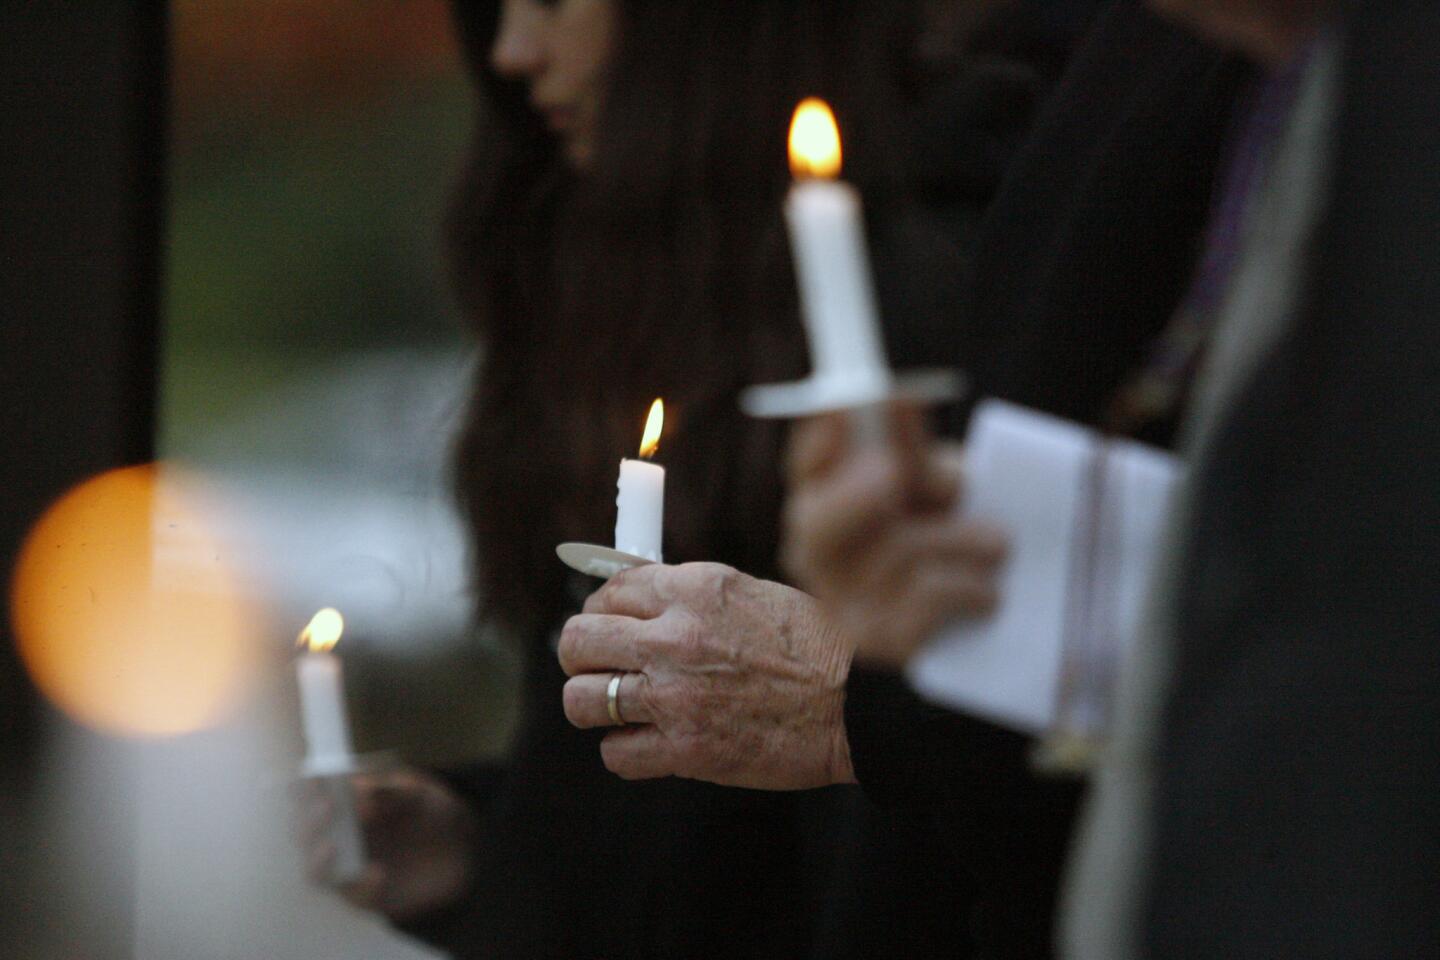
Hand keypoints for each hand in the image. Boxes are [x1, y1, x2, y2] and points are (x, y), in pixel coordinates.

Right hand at [298, 768, 475, 921]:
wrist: (463, 848)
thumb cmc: (432, 811)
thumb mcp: (420, 793)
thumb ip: (392, 791)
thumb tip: (357, 790)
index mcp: (343, 806)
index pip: (309, 797)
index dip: (303, 789)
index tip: (311, 779)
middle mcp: (337, 838)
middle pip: (303, 836)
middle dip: (308, 823)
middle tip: (327, 807)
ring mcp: (350, 869)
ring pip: (316, 873)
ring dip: (317, 861)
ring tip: (331, 846)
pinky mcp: (369, 896)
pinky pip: (356, 898)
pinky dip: (361, 888)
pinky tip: (377, 873)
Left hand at [558, 563, 856, 789]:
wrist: (859, 706)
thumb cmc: (818, 647)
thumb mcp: (753, 593)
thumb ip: (691, 594)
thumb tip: (639, 595)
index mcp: (693, 590)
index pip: (608, 589)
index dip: (602, 609)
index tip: (610, 623)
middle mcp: (674, 638)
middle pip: (577, 640)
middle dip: (581, 654)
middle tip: (601, 665)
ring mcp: (675, 696)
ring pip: (582, 700)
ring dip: (596, 705)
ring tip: (621, 708)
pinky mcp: (685, 750)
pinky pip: (616, 755)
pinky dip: (627, 752)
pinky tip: (652, 744)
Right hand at [782, 406, 1007, 668]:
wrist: (991, 619)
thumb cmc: (951, 534)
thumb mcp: (933, 484)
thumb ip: (911, 449)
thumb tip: (897, 397)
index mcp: (825, 499)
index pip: (807, 464)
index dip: (820, 436)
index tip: (844, 405)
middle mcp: (818, 554)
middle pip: (818, 522)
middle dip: (855, 493)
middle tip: (890, 470)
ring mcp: (843, 603)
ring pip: (899, 551)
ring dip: (965, 540)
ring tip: (997, 544)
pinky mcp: (880, 643)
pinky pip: (929, 597)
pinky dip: (973, 587)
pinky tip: (989, 592)